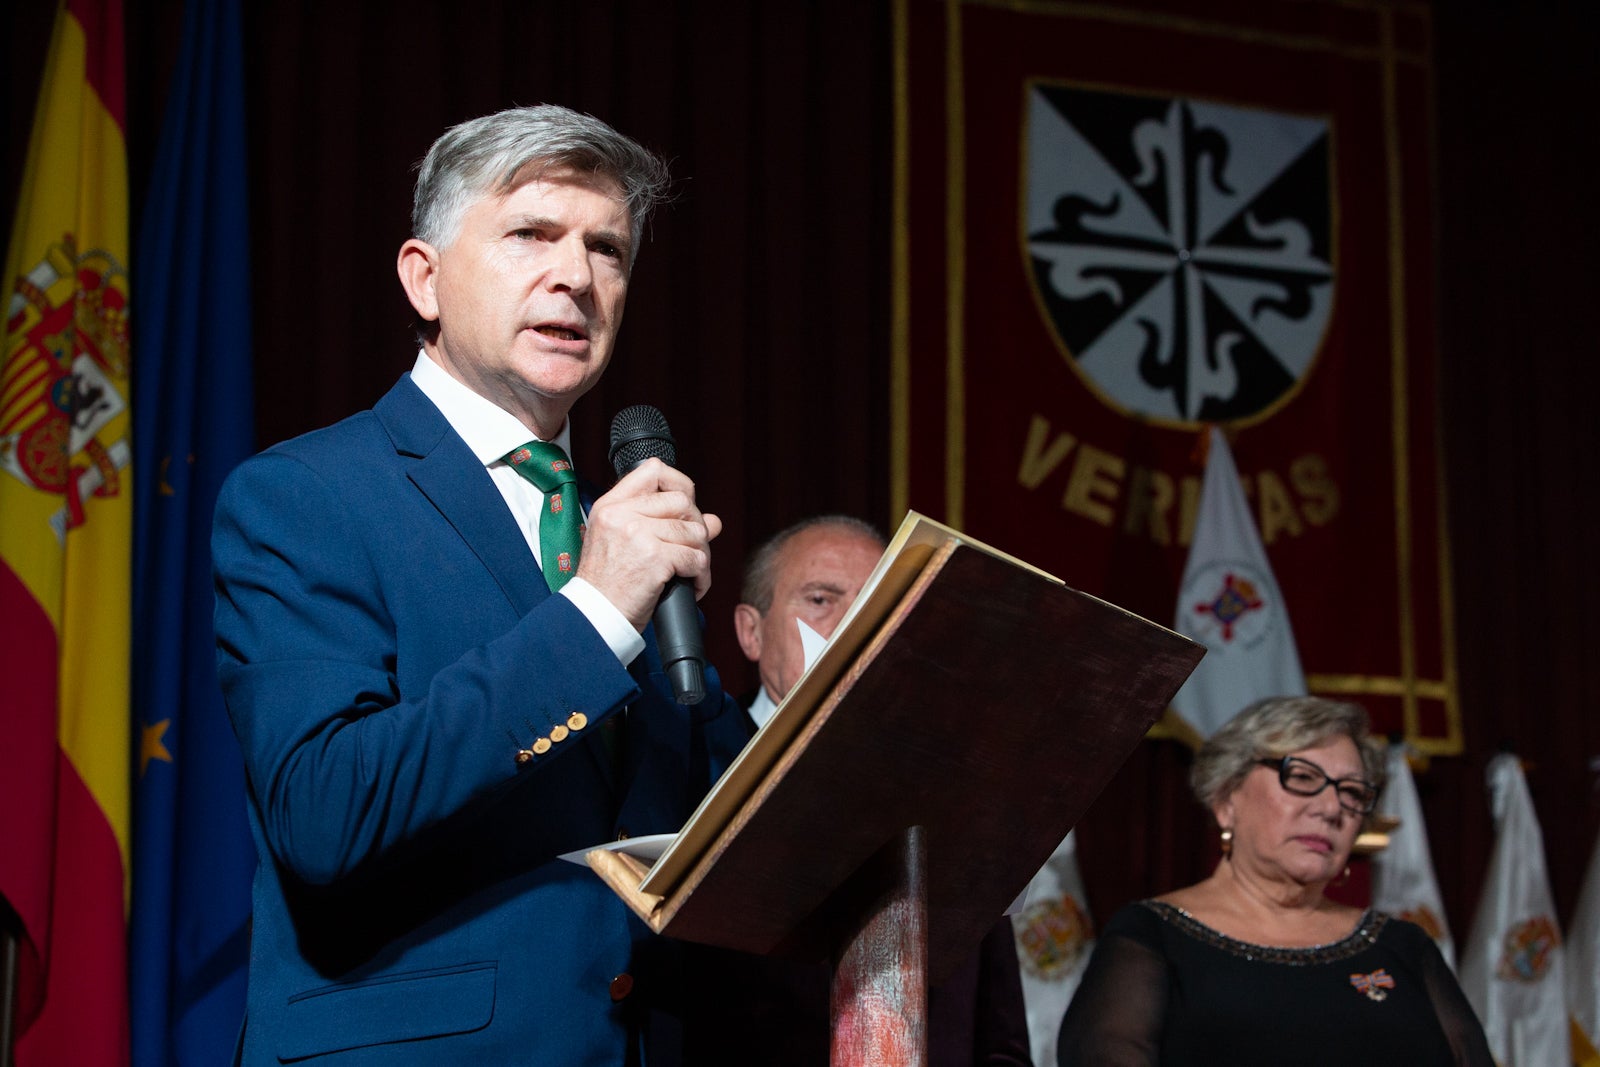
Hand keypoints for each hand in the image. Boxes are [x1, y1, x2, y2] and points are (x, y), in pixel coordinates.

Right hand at [576, 458, 721, 630]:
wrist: (595, 616)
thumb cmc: (608, 584)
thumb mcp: (623, 543)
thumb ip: (662, 523)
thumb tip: (712, 520)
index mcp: (611, 506)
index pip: (652, 470)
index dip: (679, 483)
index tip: (686, 506)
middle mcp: (623, 514)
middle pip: (683, 502)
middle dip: (696, 527)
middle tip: (691, 549)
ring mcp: (639, 533)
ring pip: (696, 531)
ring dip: (701, 555)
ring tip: (691, 572)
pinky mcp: (655, 557)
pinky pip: (697, 558)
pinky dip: (701, 576)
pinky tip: (691, 586)